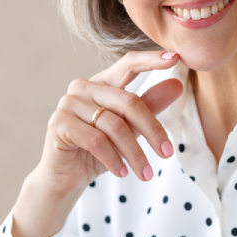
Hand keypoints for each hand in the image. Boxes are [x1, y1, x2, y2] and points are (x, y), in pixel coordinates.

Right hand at [12, 51, 184, 236]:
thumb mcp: (129, 130)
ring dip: (134, 153)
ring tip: (145, 173)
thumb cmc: (97, 152)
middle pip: (128, 102)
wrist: (66, 178)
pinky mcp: (59, 124)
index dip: (151, 60)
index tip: (176, 58)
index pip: (128, 64)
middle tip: (167, 153)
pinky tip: (121, 172)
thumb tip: (177, 85)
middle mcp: (82, 88)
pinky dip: (113, 159)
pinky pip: (96, 140)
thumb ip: (149, 107)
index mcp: (101, 83)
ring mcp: (68, 104)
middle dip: (152, 130)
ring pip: (114, 125)